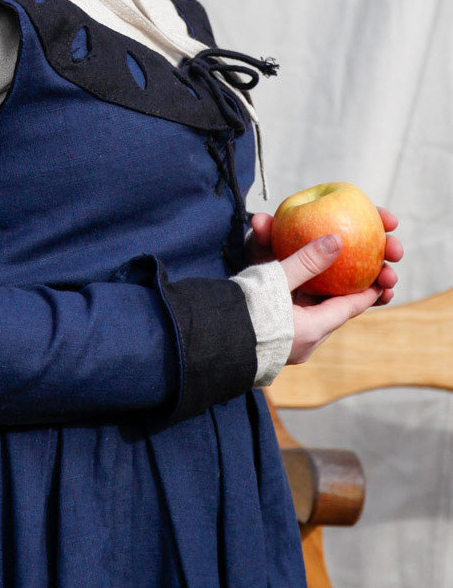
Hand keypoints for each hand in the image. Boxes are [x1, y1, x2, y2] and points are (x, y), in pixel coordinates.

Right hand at [248, 207, 402, 365]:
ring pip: (313, 317)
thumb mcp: (275, 280)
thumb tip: (336, 240)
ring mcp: (287, 347)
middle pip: (333, 313)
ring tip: (328, 281)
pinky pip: (296, 321)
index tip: (381, 278)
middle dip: (344, 294)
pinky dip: (301, 304)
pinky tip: (296, 293)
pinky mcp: (272, 346)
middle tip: (355, 275)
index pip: (349, 308)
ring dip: (321, 299)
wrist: (208, 341)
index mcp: (310, 330)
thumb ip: (305, 261)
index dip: (366, 291)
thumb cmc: (242, 311)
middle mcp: (303, 343)